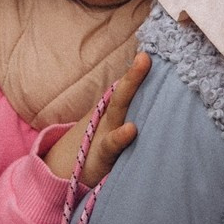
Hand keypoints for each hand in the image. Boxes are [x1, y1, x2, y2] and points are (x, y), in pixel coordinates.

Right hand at [45, 52, 150, 186]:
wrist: (69, 174)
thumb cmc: (103, 149)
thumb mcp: (116, 130)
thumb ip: (133, 114)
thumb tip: (155, 98)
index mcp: (116, 111)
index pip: (128, 87)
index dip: (139, 69)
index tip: (152, 49)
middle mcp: (111, 116)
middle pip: (123, 90)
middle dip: (135, 72)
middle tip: (147, 54)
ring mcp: (106, 132)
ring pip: (119, 106)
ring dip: (130, 85)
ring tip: (142, 64)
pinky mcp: (103, 154)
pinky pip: (111, 144)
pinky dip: (121, 137)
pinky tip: (131, 129)